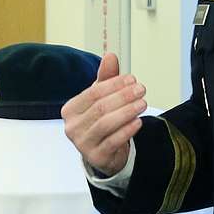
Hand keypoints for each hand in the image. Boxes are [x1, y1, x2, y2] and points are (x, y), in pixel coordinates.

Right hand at [62, 52, 146, 175]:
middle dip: (123, 96)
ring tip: (142, 103)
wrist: (103, 152)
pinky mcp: (96, 157)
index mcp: (70, 109)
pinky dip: (127, 130)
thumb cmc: (100, 121)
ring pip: (106, 124)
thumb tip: (110, 56)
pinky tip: (138, 121)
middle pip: (100, 107)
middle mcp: (72, 127)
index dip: (114, 84)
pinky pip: (113, 141)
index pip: (92, 93)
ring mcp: (82, 144)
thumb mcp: (102, 98)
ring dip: (127, 111)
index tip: (132, 79)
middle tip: (141, 89)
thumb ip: (106, 78)